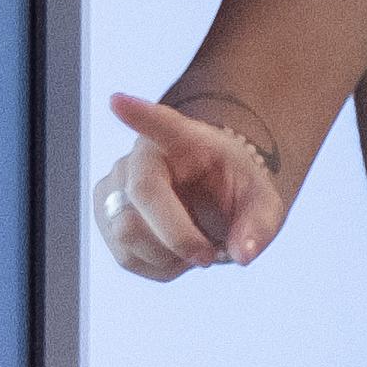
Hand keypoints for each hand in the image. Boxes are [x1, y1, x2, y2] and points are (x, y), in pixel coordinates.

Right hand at [100, 89, 280, 278]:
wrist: (210, 204)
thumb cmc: (232, 193)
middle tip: (209, 256)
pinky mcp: (104, 216)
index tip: (117, 100)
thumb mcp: (262, 202)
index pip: (160, 123)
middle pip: (144, 196)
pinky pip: (126, 257)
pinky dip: (158, 266)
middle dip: (178, 236)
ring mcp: (115, 186)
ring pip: (128, 233)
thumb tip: (243, 254)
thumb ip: (261, 224)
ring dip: (170, 255)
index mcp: (184, 140)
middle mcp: (141, 158)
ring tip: (195, 246)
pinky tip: (175, 253)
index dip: (138, 113)